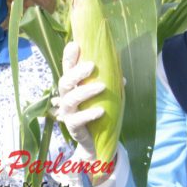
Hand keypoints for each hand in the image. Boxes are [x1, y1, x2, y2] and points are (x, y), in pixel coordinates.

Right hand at [52, 42, 105, 158]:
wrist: (97, 142)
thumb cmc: (99, 113)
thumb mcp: (105, 97)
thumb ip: (110, 85)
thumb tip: (122, 76)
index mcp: (73, 87)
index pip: (68, 69)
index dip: (69, 57)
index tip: (75, 44)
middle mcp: (66, 98)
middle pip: (65, 82)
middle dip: (76, 72)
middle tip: (92, 65)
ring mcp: (67, 113)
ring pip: (70, 99)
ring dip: (85, 91)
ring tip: (102, 87)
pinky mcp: (72, 127)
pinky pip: (77, 120)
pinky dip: (88, 114)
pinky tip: (101, 111)